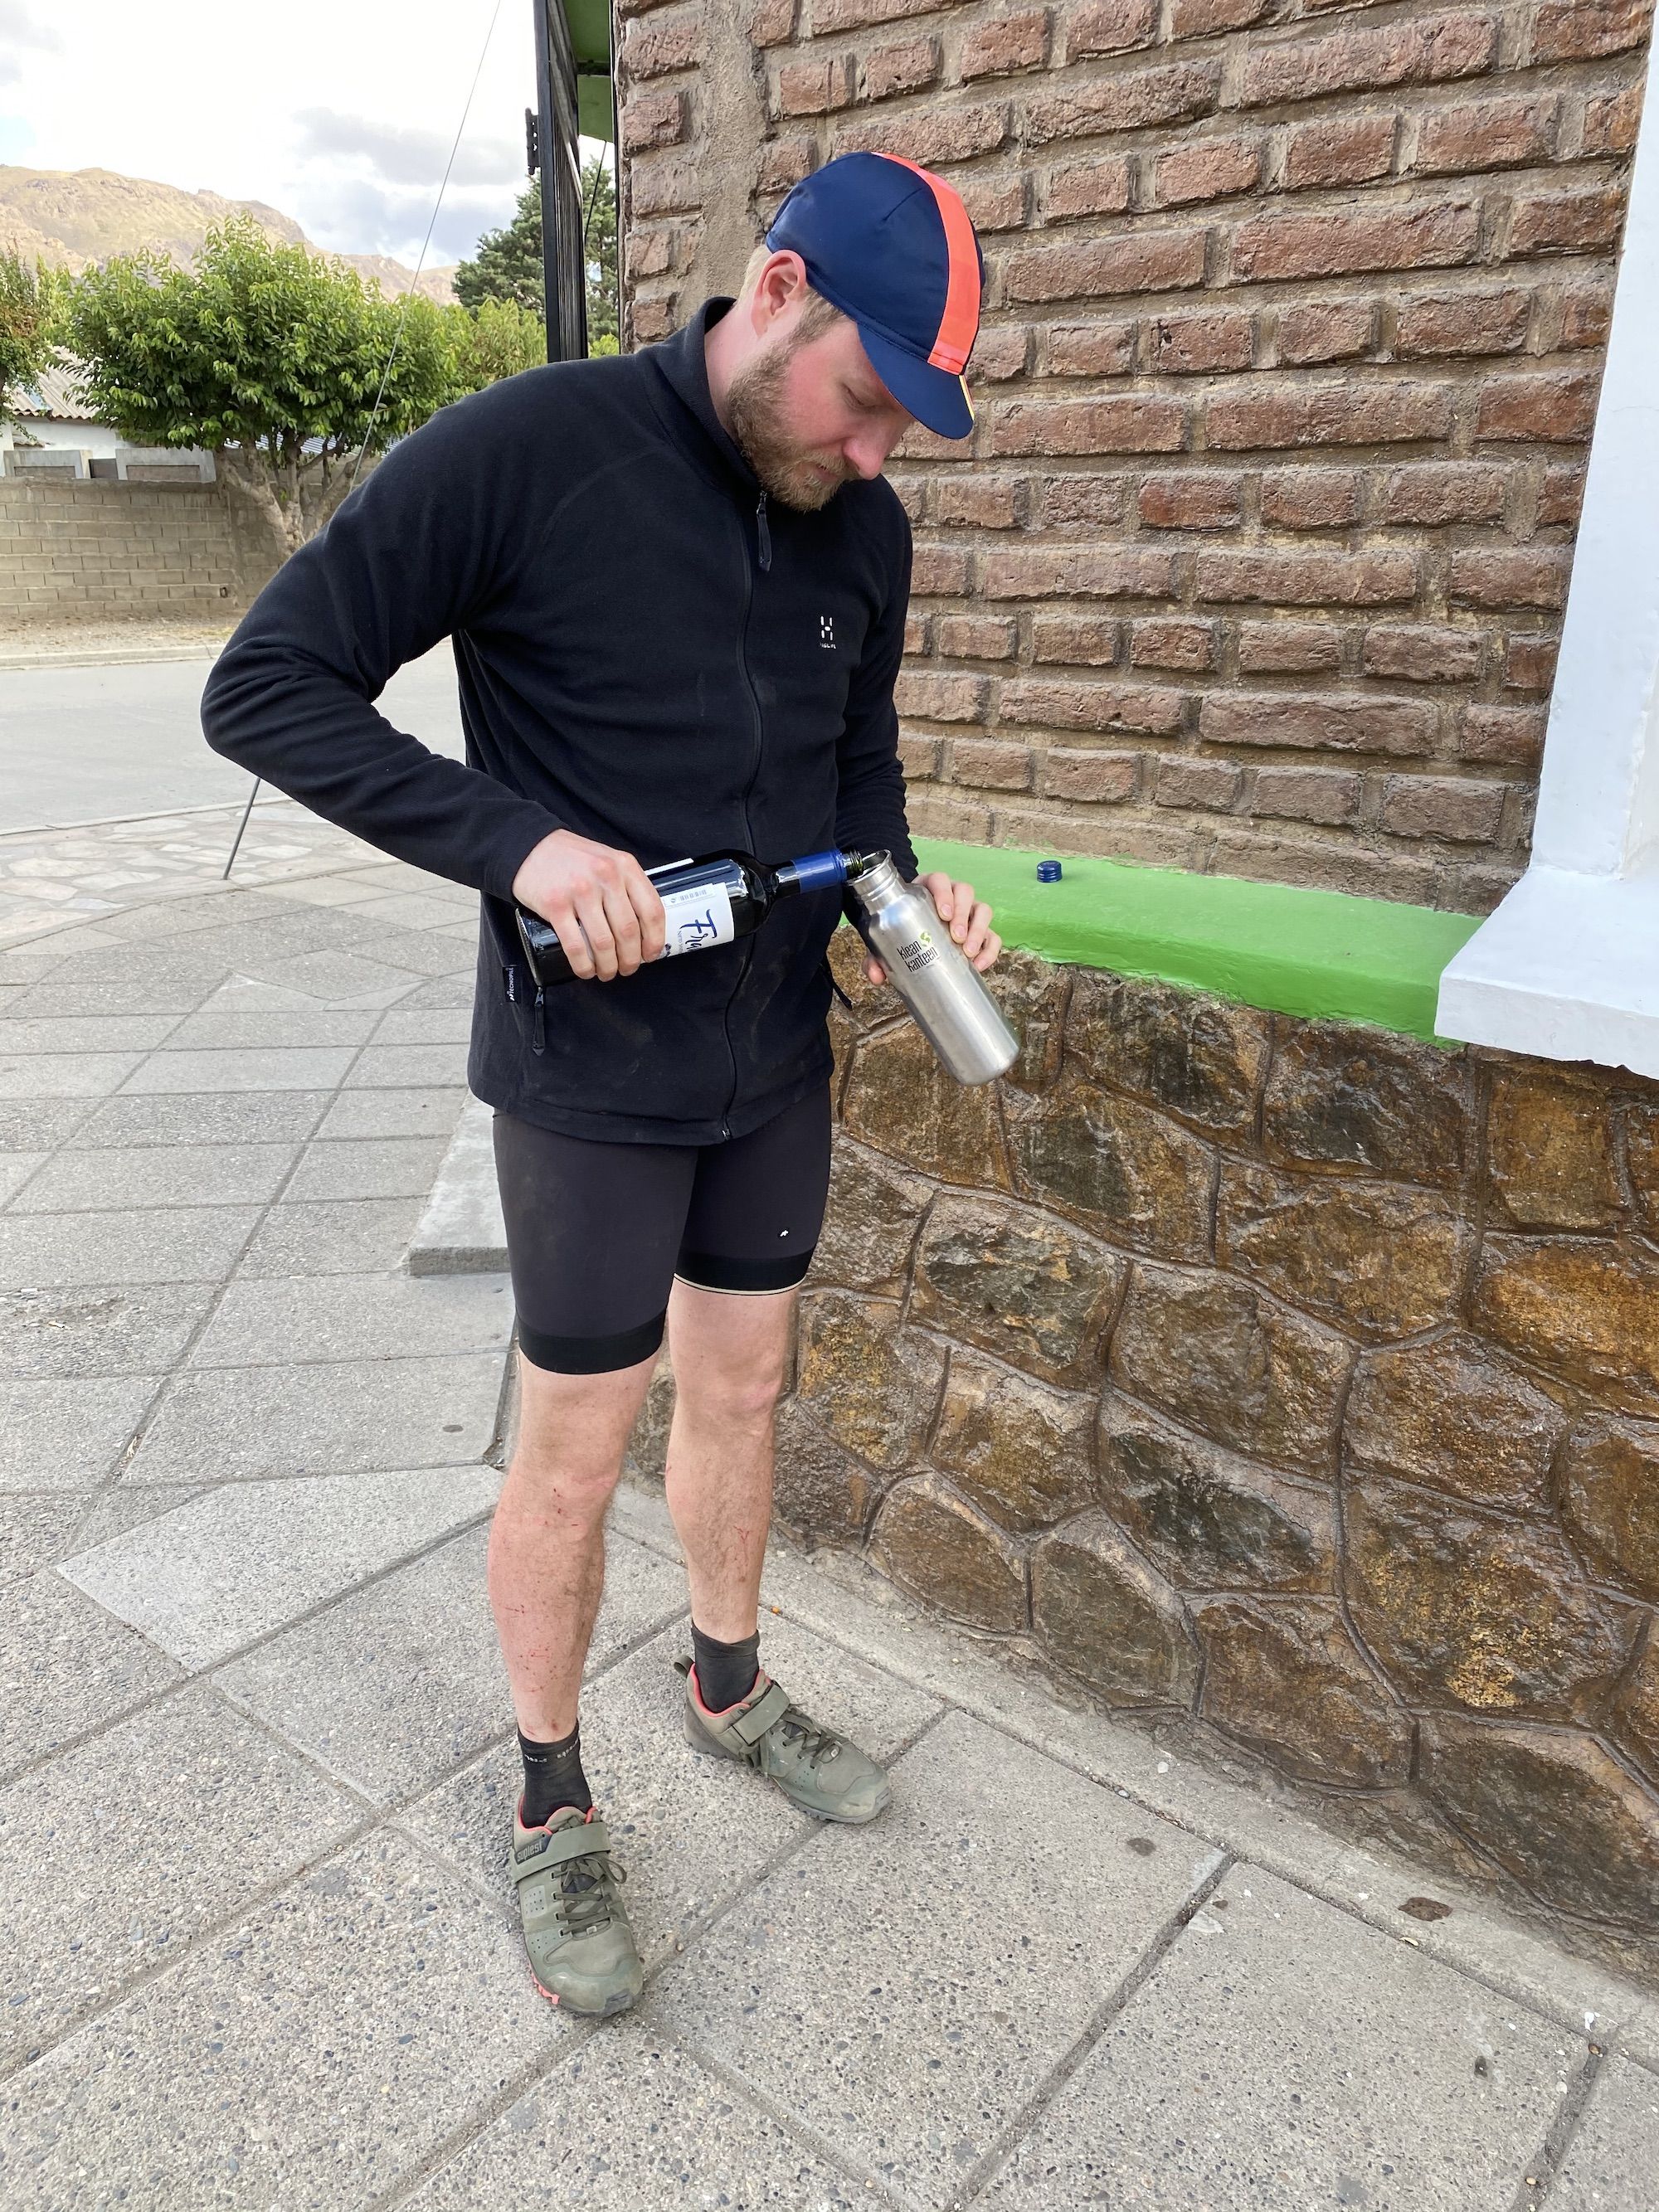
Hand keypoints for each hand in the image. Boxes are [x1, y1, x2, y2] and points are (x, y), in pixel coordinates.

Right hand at [512, 829, 664, 980]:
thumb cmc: (573, 859)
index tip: (650, 955)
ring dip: (608, 966)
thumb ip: (626, 886)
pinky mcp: (555, 905)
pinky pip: (576, 946)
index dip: (654, 940)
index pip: (652, 910)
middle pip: (628, 931)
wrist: (531, 848)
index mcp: (625, 867)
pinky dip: (583, 965)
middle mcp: (606, 876)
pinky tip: (586, 970)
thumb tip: (643, 930)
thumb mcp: (609, 861)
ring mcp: (580, 891)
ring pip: (603, 943)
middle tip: (627, 969)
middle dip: (631, 959)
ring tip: (607, 973)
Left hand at [865, 870, 1001, 986]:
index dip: (944, 893)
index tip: (944, 914)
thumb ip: (876, 956)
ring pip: (983, 910)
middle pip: (965, 892)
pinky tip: (978, 965)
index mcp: (928, 889)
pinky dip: (989, 950)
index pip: (940, 880)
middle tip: (955, 938)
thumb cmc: (901, 931)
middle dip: (963, 914)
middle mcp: (952, 896)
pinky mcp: (980, 930)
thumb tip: (876, 976)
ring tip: (967, 951)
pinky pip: (992, 936)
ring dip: (978, 930)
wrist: (915, 937)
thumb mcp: (886, 939)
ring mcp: (969, 912)